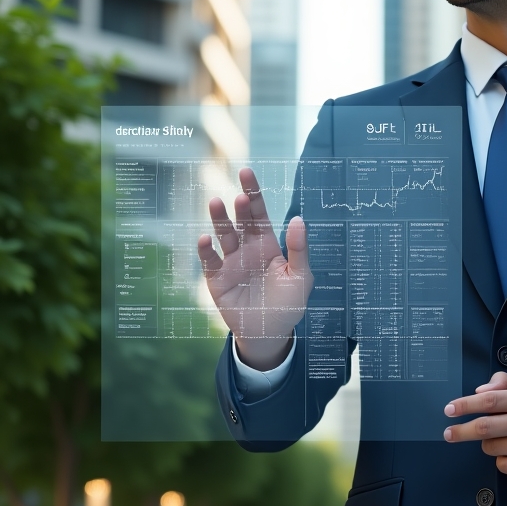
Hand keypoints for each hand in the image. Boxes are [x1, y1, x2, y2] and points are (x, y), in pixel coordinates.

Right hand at [197, 168, 312, 369]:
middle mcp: (247, 249)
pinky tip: (205, 239)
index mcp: (267, 244)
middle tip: (239, 194)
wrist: (270, 333)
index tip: (246, 172)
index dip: (253, 193)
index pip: (259, 213)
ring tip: (216, 203)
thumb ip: (299, 249)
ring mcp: (230, 262)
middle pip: (240, 220)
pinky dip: (206, 250)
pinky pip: (209, 261)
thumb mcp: (301, 277)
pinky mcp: (217, 279)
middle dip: (239, 205)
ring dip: (219, 220)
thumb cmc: (289, 303)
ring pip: (223, 235)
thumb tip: (298, 219)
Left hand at [443, 373, 506, 482]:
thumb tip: (480, 391)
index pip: (491, 400)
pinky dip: (502, 459)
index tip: (450, 409)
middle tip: (449, 433)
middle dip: (462, 430)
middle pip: (486, 426)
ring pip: (491, 447)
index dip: (466, 405)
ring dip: (488, 444)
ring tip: (504, 439)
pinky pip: (502, 464)